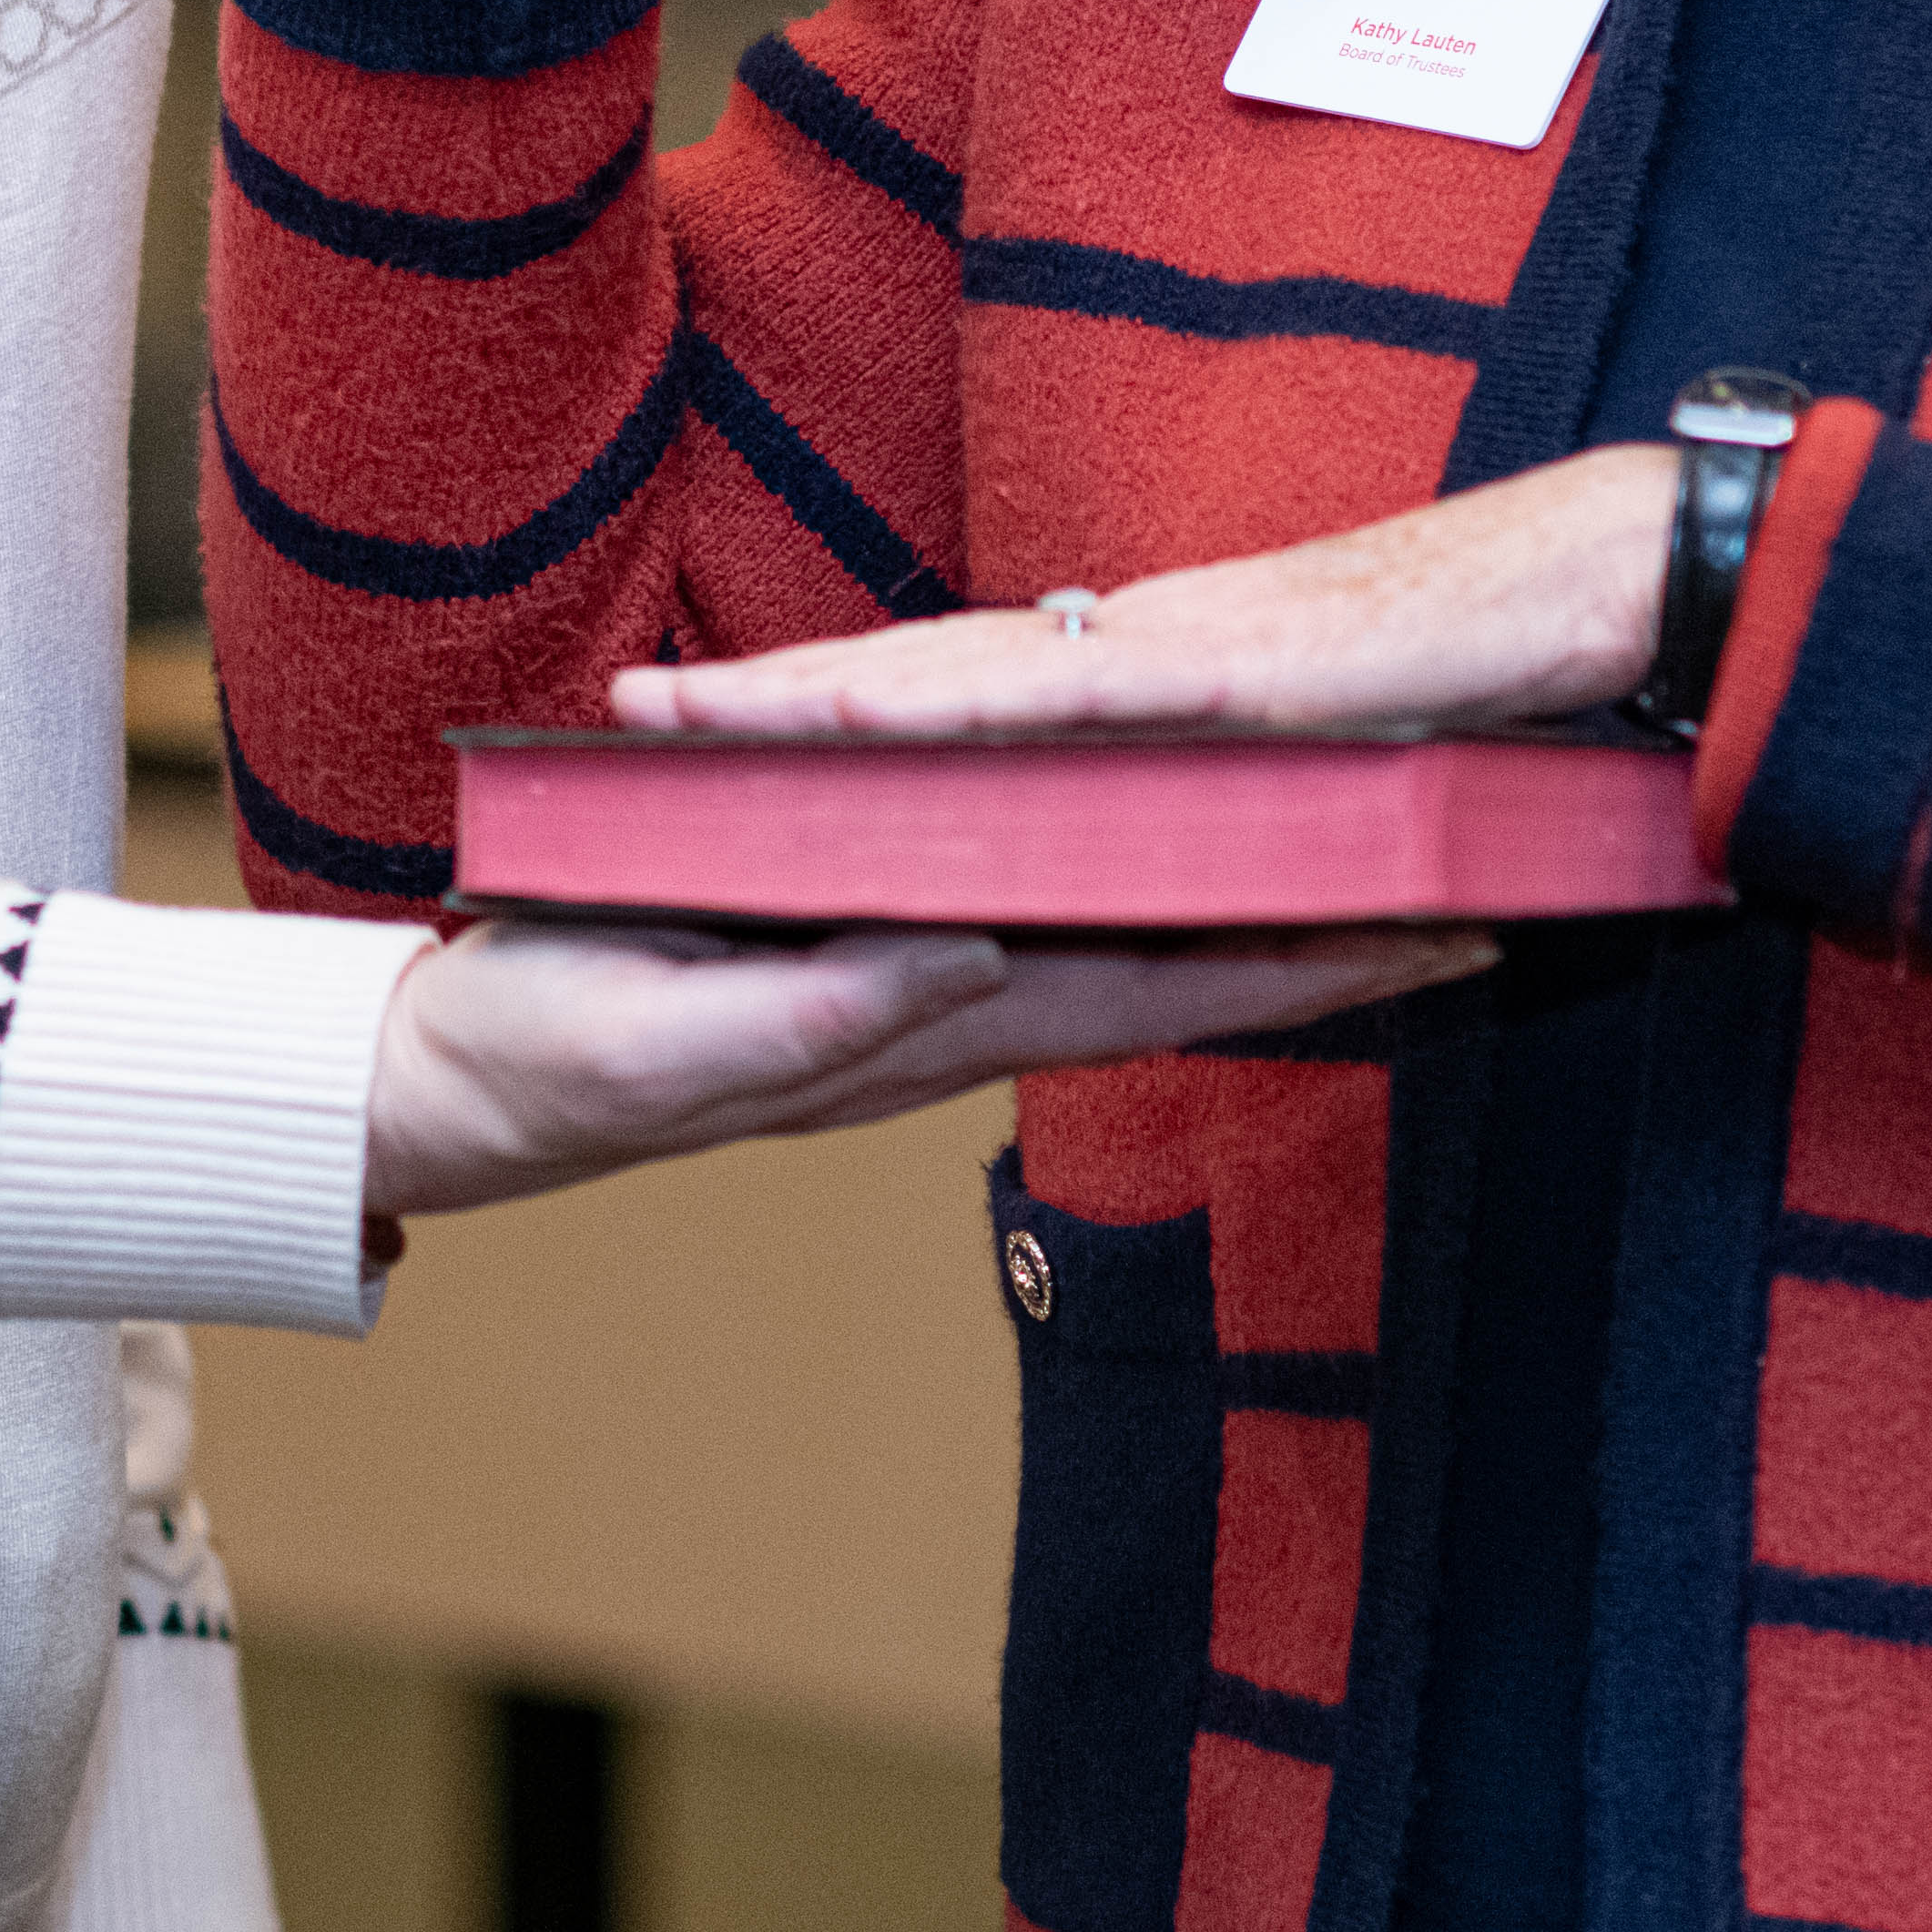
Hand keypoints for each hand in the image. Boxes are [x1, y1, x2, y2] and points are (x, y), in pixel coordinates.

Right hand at [360, 915, 1480, 1217]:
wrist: (442, 1077)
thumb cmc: (539, 1050)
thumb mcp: (659, 1032)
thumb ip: (814, 1011)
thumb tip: (973, 957)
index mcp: (916, 1030)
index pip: (1151, 990)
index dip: (1301, 962)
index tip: (1445, 930)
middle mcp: (941, 1009)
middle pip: (1176, 967)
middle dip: (1334, 939)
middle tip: (1488, 890)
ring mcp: (902, 979)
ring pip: (1118, 939)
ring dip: (1252, 912)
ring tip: (1379, 866)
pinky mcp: (846, 934)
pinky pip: (1027, 905)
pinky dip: (1130, 885)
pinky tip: (1177, 854)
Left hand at [602, 448, 1686, 743]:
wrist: (1609, 577)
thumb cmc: (1487, 656)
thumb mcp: (1326, 743)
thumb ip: (1228, 780)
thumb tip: (1155, 818)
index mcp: (1148, 673)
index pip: (958, 694)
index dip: (830, 714)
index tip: (707, 734)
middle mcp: (1136, 649)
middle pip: (916, 678)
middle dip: (766, 706)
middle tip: (618, 723)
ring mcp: (1176, 655)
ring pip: (956, 679)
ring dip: (812, 704)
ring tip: (678, 726)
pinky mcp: (1230, 675)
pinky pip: (1071, 696)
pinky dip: (961, 712)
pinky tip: (867, 727)